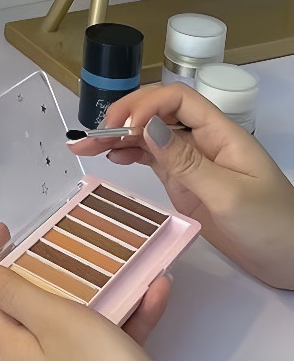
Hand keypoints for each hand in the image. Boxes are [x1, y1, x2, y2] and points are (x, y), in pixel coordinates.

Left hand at [0, 223, 169, 360]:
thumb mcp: (53, 321)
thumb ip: (14, 293)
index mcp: (12, 343)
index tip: (8, 231)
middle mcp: (33, 357)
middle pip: (31, 302)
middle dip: (52, 269)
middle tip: (68, 244)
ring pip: (78, 316)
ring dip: (104, 289)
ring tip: (123, 264)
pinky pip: (110, 335)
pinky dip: (130, 314)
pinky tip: (154, 293)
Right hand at [69, 82, 293, 289]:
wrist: (292, 261)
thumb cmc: (273, 225)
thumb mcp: (229, 195)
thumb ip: (186, 161)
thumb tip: (147, 127)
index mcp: (220, 133)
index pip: (177, 99)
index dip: (147, 104)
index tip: (125, 126)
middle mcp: (202, 139)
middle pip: (157, 112)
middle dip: (123, 116)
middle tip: (94, 132)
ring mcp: (191, 160)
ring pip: (149, 135)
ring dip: (118, 136)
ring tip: (87, 144)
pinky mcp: (184, 180)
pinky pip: (151, 158)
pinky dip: (129, 154)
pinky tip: (112, 156)